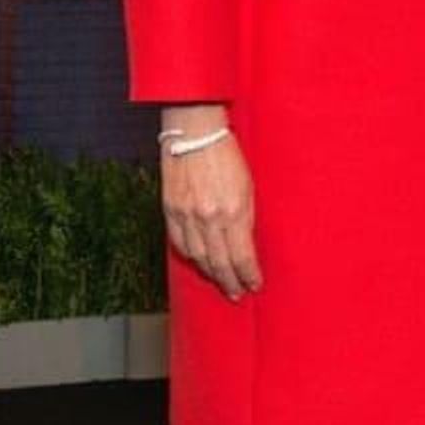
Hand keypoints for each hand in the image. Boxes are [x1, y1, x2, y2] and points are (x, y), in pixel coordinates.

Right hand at [159, 104, 262, 301]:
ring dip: (211, 273)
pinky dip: (190, 256)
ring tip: (220, 280)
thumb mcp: (248, 185)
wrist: (195, 131)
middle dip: (231, 282)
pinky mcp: (170, 210)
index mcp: (233, 210)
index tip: (255, 284)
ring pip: (198, 258)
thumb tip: (247, 245)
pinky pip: (179, 244)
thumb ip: (246, 217)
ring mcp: (186, 215)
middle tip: (237, 293)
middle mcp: (208, 217)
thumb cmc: (226, 153)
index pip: (242, 257)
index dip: (249, 276)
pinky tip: (199, 261)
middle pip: (220, 264)